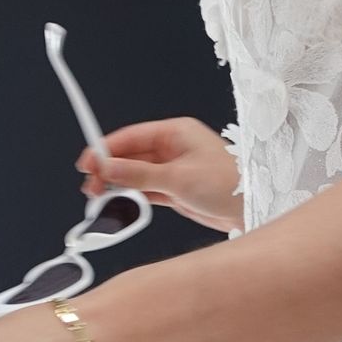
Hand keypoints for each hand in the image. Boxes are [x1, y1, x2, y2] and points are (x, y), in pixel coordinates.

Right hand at [80, 116, 242, 233]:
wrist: (254, 209)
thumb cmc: (231, 184)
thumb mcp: (179, 178)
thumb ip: (140, 175)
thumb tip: (109, 169)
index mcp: (177, 132)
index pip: (132, 136)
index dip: (107, 148)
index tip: (88, 162)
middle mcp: (174, 148)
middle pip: (131, 155)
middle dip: (109, 169)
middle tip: (90, 185)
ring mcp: (174, 169)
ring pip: (136, 174)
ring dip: (118, 184)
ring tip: (98, 196)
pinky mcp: (177, 189)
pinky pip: (146, 189)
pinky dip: (132, 195)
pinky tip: (118, 201)